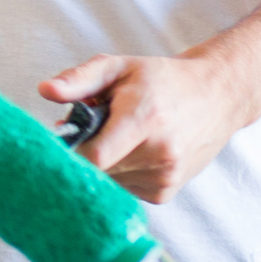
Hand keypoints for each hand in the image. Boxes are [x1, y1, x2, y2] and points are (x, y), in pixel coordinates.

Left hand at [39, 52, 260, 202]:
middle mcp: (159, 154)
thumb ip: (79, 79)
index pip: (94, 156)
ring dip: (104, 163)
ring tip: (120, 136)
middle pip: (96, 170)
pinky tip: (134, 152)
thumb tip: (44, 90)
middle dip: (86, 151)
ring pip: (107, 181)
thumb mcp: (118, 67)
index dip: (70, 151)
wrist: (216, 97)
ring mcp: (165, 177)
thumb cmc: (161, 80)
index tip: (60, 139)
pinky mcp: (165, 193)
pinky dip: (120, 173)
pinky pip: (123, 189)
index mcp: (144, 119)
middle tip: (95, 128)